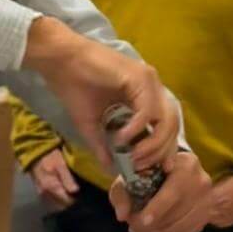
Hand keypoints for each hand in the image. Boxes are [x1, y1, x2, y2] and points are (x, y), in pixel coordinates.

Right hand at [22, 18, 178, 169]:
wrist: (60, 61)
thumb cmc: (74, 87)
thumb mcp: (90, 125)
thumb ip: (103, 147)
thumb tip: (110, 170)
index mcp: (144, 96)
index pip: (167, 125)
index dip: (165, 148)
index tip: (157, 168)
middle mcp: (152, 87)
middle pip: (172, 124)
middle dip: (160, 151)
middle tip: (141, 166)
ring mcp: (148, 80)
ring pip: (165, 119)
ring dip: (152, 144)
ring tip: (133, 157)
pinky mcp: (139, 77)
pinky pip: (147, 110)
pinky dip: (137, 129)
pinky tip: (121, 138)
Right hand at [30, 149, 78, 207]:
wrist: (35, 152)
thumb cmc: (51, 157)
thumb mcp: (61, 164)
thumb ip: (67, 178)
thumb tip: (76, 191)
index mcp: (51, 188)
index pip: (67, 202)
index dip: (77, 201)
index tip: (84, 197)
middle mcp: (45, 194)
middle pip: (62, 206)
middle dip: (71, 203)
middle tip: (81, 197)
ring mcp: (41, 194)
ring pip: (56, 205)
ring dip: (65, 203)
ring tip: (74, 196)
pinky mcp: (40, 192)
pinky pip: (52, 201)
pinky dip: (59, 200)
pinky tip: (65, 194)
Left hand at [111, 150, 212, 231]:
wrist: (177, 173)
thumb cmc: (152, 171)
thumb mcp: (133, 173)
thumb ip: (122, 191)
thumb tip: (123, 215)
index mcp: (186, 165)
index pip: (173, 192)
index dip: (156, 209)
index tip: (139, 221)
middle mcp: (201, 183)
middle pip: (176, 214)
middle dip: (150, 226)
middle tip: (133, 226)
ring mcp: (207, 202)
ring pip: (179, 228)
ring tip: (139, 231)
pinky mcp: (205, 218)